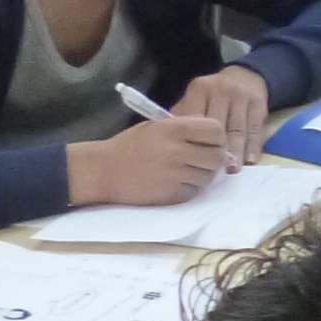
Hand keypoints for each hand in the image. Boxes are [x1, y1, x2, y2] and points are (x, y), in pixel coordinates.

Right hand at [72, 112, 228, 206]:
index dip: (217, 137)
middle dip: (213, 158)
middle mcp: (177, 150)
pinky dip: (190, 188)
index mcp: (174, 128)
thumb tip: (215, 133)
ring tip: (186, 170)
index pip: (216, 130)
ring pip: (209, 176)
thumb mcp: (157, 126)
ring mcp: (175, 174)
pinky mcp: (172, 194)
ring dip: (202, 174)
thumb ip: (185, 127)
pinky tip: (175, 181)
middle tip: (202, 159)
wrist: (103, 170)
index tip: (209, 142)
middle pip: (217, 156)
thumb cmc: (130, 145)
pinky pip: (195, 191)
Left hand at [171, 67, 271, 166]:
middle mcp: (221, 90)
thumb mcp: (196, 97)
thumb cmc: (214, 94)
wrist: (245, 77)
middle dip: (216, 150)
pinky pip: (255, 129)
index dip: (194, 141)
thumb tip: (169, 139)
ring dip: (236, 152)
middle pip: (218, 126)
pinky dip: (253, 147)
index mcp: (200, 89)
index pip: (196, 118)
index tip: (192, 160)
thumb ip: (182, 115)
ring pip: (238, 129)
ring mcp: (241, 96)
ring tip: (232, 170)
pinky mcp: (259, 103)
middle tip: (214, 170)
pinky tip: (250, 161)